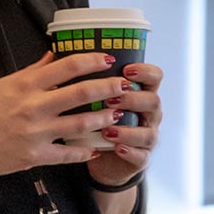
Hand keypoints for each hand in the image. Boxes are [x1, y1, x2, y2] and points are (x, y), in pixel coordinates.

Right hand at [0, 51, 128, 178]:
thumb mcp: (4, 85)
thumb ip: (33, 71)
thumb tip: (54, 55)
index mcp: (26, 84)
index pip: (68, 66)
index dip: (93, 61)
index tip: (109, 59)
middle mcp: (33, 106)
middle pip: (82, 94)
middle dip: (108, 89)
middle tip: (125, 87)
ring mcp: (35, 133)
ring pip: (80, 125)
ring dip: (103, 119)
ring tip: (117, 115)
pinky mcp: (34, 156)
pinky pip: (67, 154)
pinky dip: (84, 152)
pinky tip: (95, 149)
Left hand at [87, 62, 163, 190]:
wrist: (104, 159)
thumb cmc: (98, 123)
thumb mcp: (95, 100)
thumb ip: (87, 80)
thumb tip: (60, 54)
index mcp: (140, 94)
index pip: (154, 77)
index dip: (144, 71)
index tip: (125, 69)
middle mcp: (148, 115)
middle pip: (154, 101)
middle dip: (133, 99)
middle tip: (111, 99)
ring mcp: (147, 137)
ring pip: (149, 132)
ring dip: (128, 130)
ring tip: (108, 129)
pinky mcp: (141, 158)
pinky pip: (141, 155)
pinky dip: (128, 151)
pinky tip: (115, 147)